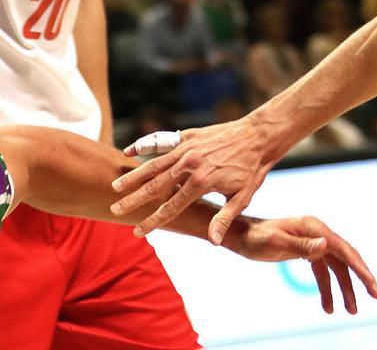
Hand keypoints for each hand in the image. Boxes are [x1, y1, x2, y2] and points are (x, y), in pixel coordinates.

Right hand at [111, 116, 273, 242]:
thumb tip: (213, 241)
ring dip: (133, 176)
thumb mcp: (242, 197)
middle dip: (133, 200)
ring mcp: (186, 149)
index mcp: (201, 183)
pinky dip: (143, 148)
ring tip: (116, 186)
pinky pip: (160, 143)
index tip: (138, 232)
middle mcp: (189, 165)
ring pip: (153, 164)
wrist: (260, 135)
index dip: (153, 222)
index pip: (171, 208)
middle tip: (116, 209)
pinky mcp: (186, 136)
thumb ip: (224, 219)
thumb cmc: (253, 168)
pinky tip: (128, 152)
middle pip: (154, 186)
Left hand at [222, 216, 376, 313]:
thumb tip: (327, 245)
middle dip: (360, 279)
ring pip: (335, 269)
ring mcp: (313, 242)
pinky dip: (326, 288)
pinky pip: (322, 272)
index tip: (372, 285)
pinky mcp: (306, 252)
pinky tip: (328, 306)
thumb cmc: (255, 238)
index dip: (360, 268)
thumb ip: (301, 246)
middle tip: (376, 297)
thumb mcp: (276, 243)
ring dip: (343, 289)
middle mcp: (317, 233)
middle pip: (345, 259)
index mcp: (314, 227)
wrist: (240, 236)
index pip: (343, 249)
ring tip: (351, 311)